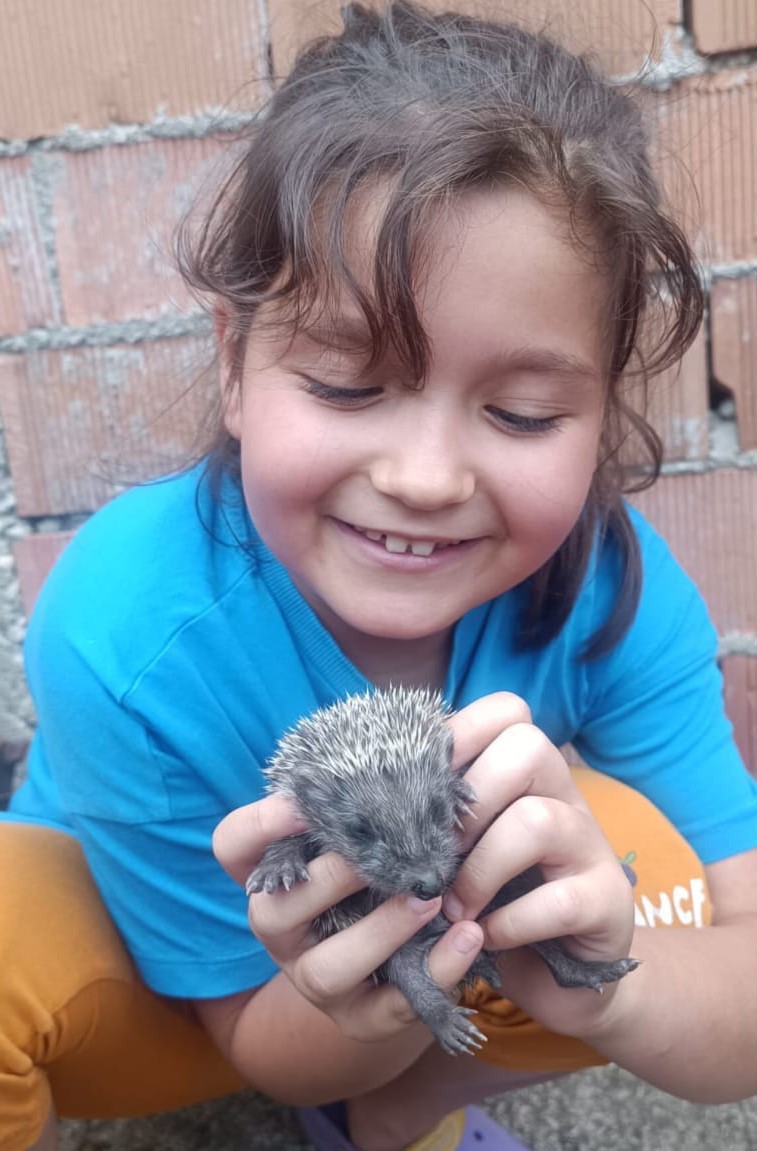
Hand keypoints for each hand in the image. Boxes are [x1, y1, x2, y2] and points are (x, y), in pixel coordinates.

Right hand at [212, 793, 486, 1046]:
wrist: (394, 959)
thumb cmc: (376, 867)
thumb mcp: (360, 831)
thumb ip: (370, 794)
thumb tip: (426, 734)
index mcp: (269, 874)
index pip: (231, 844)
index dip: (259, 824)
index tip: (302, 801)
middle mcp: (280, 929)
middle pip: (272, 912)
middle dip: (328, 880)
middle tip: (382, 853)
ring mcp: (313, 978)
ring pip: (328, 968)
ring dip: (382, 931)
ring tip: (429, 897)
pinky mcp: (362, 1018)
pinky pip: (391, 1008)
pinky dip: (436, 970)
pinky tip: (468, 934)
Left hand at [443, 693, 636, 1038]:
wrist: (560, 968)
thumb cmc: (494, 893)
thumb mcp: (460, 844)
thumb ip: (425, 813)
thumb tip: (338, 801)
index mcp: (527, 769)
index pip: (507, 710)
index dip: (461, 730)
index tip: (421, 778)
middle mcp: (564, 793)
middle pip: (527, 747)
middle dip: (470, 800)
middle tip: (438, 854)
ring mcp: (590, 844)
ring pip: (536, 820)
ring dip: (479, 871)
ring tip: (453, 908)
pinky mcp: (606, 899)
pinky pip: (558, 901)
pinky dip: (509, 924)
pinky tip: (488, 936)